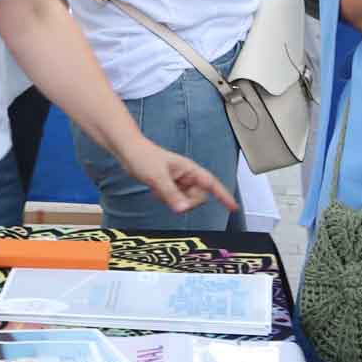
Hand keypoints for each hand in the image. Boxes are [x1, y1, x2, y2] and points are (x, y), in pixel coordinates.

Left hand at [113, 139, 235, 215]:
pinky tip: (156, 191)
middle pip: (199, 197)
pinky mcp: (169, 186)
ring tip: (160, 190)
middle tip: (171, 197)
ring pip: (186, 201)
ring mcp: (178, 182)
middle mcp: (186, 176)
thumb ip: (171, 194)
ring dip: (175, 201)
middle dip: (187, 202)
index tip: (233, 207)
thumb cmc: (143, 156)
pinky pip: (175, 200)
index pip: (212, 184)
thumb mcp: (157, 177)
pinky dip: (167, 200)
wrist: (128, 151)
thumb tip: (182, 209)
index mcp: (190, 170)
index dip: (224, 195)